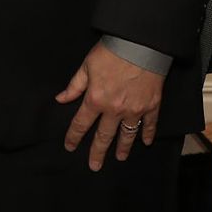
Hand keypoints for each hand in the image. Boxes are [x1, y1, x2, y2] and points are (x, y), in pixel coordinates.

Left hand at [56, 42, 164, 170]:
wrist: (141, 44)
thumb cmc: (111, 52)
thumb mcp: (87, 66)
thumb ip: (74, 85)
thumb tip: (60, 99)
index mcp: (95, 99)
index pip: (81, 124)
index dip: (74, 137)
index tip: (70, 147)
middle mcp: (114, 110)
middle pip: (104, 136)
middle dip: (97, 152)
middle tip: (94, 166)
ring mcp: (134, 110)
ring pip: (127, 135)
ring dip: (123, 148)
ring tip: (120, 158)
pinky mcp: (151, 105)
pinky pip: (149, 124)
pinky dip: (148, 134)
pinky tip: (145, 142)